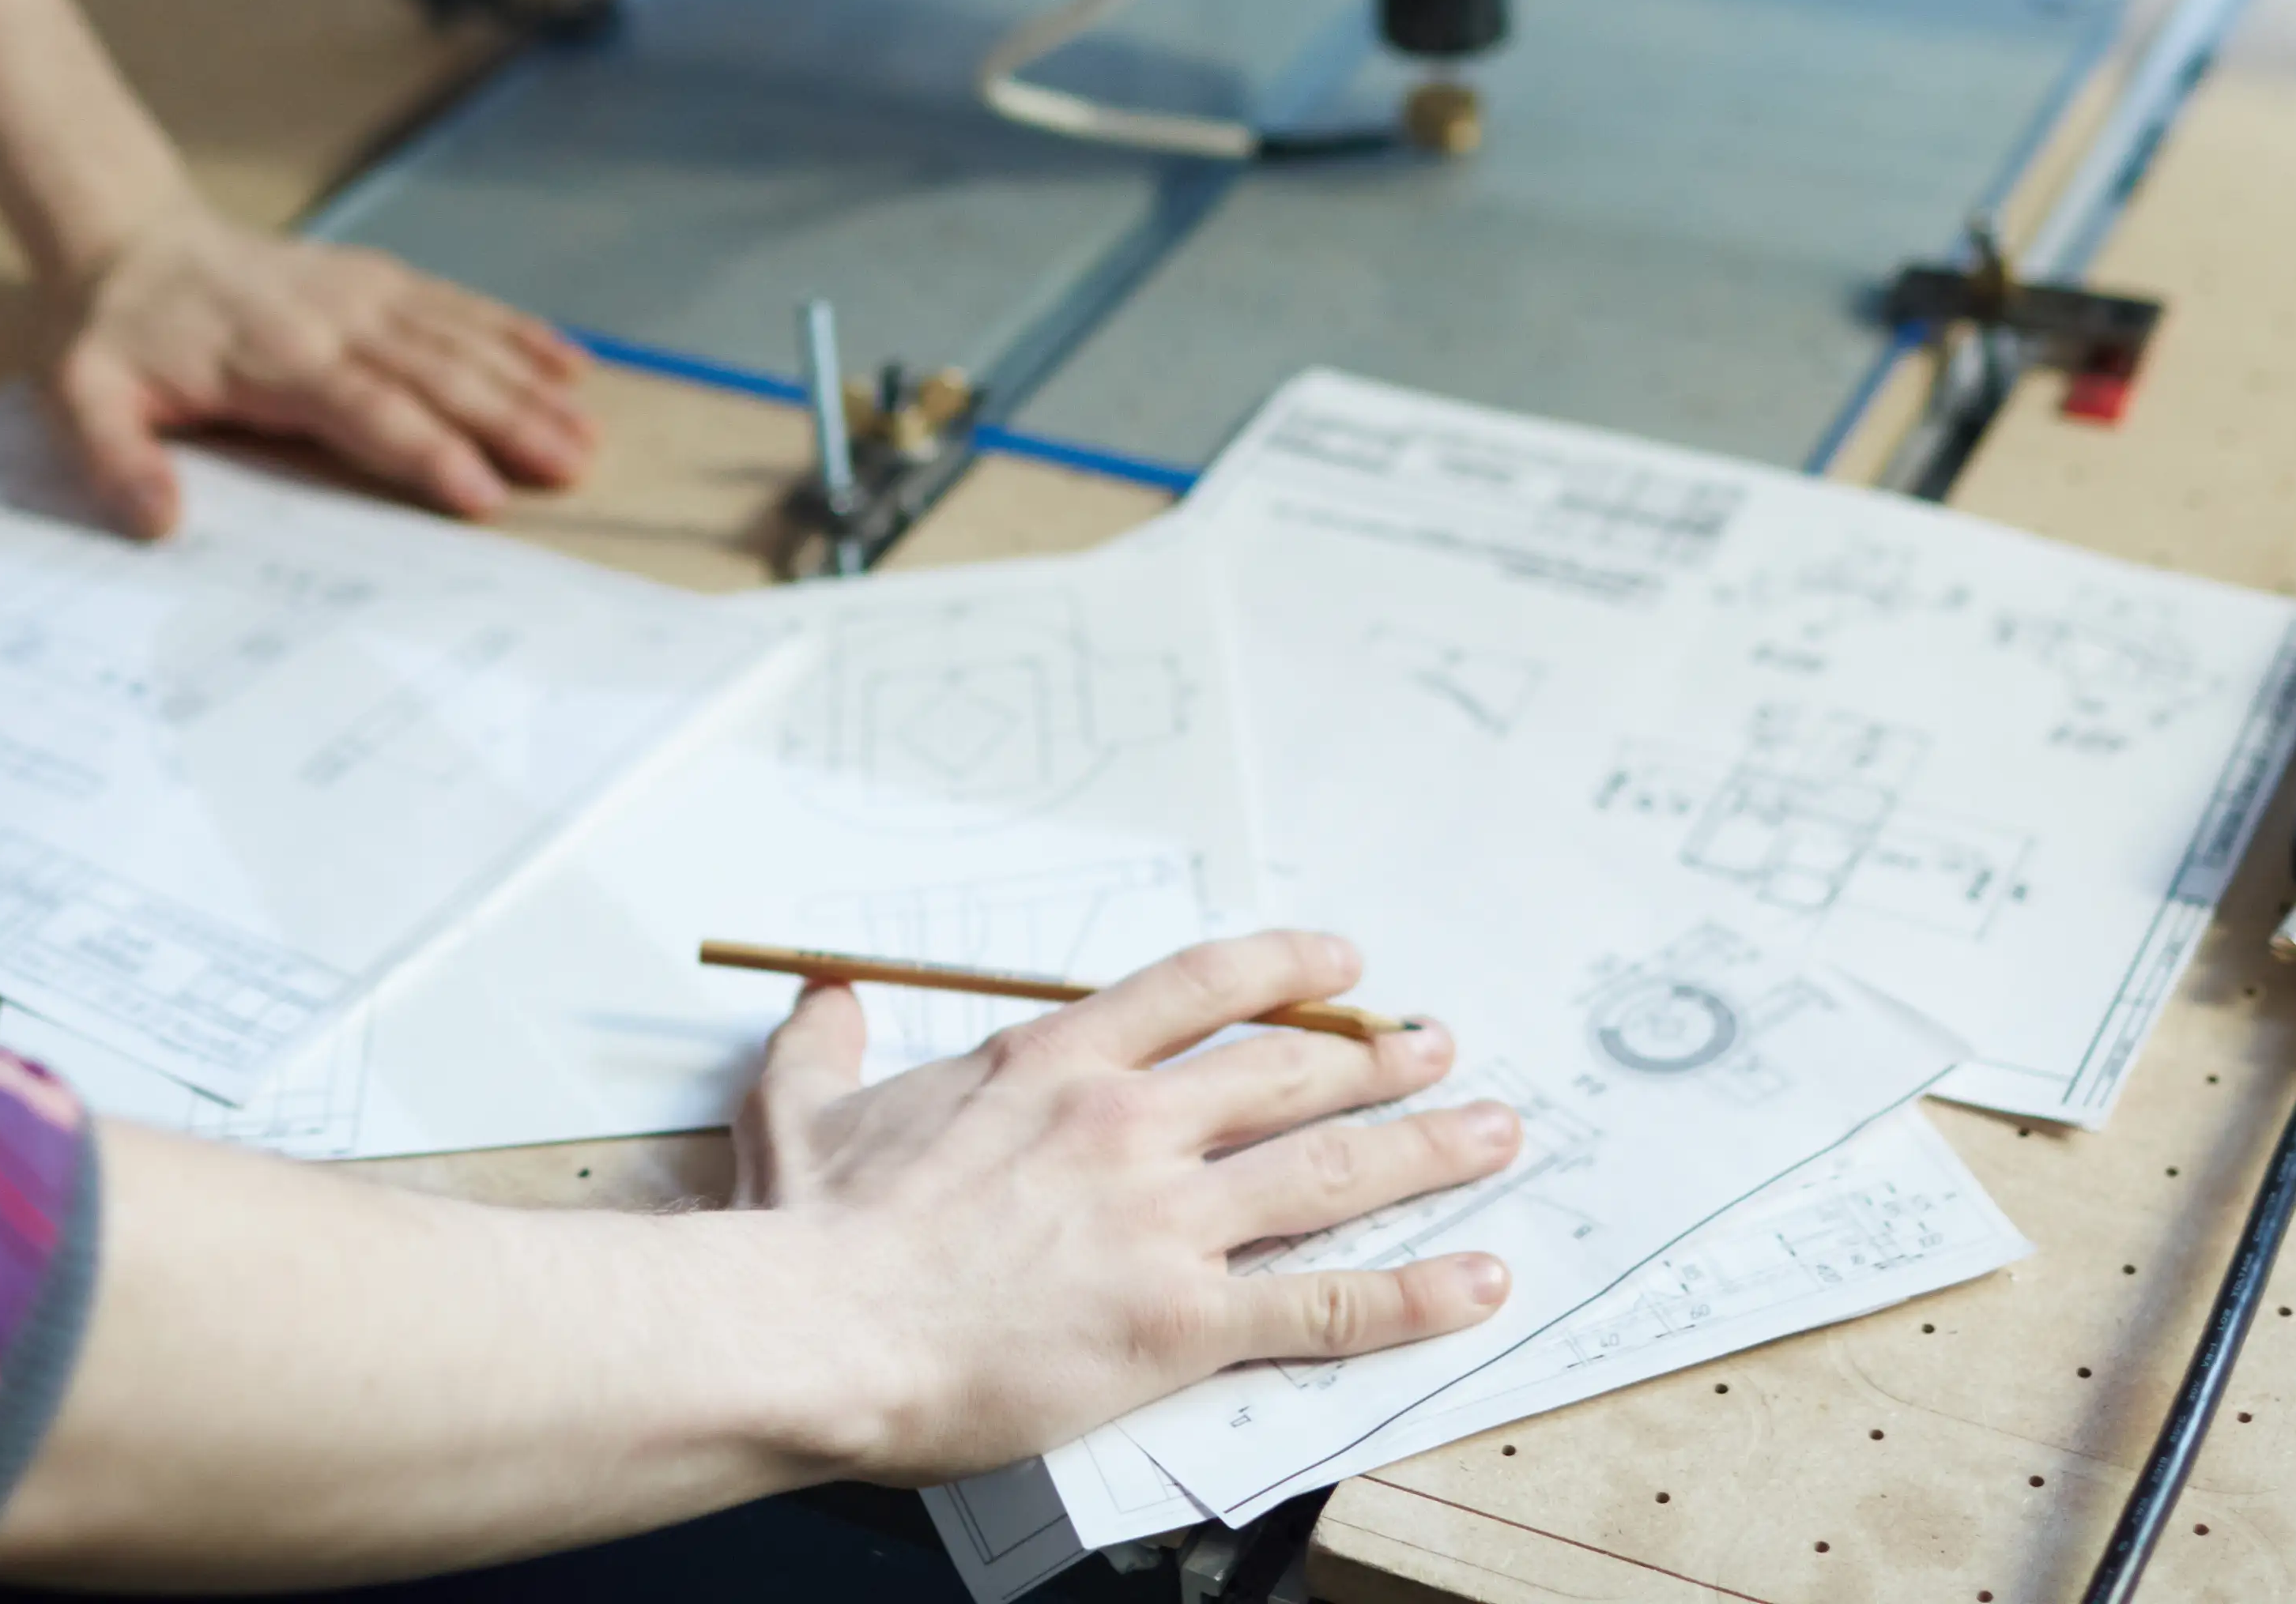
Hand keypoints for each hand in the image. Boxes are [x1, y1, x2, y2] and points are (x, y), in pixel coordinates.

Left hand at [47, 200, 596, 537]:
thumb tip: (160, 523)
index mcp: (272, 358)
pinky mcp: (377, 278)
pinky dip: (518, 331)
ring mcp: (362, 293)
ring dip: (528, 385)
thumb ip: (120, 464)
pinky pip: (458, 305)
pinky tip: (569, 362)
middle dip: (509, 422)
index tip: (484, 491)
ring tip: (586, 430)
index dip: (428, 451)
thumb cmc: (112, 333)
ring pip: (462, 339)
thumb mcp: (83, 401)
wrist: (126, 237)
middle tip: (573, 465)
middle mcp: (333, 320)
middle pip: (437, 374)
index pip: (365, 410)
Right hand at [730, 931, 1521, 1481]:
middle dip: (1382, 1059)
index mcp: (1054, 1064)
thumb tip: (823, 999)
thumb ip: (824, 1045)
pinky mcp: (1182, 1322)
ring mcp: (1165, 1221)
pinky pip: (1326, 1305)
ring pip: (1331, 1172)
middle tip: (1441, 1047)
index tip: (1343, 965)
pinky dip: (1415, 1294)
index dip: (1286, 968)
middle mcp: (1129, 1124)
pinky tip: (1478, 1283)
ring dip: (1428, 1149)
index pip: (1200, 988)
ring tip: (1494, 1133)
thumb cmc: (810, 1233)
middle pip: (1291, 1071)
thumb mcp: (800, 1110)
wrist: (820, 1329)